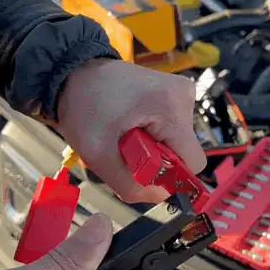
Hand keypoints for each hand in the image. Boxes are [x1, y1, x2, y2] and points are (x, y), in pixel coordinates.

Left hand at [57, 59, 205, 202]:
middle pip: (183, 151)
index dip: (170, 175)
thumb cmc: (83, 107)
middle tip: (126, 146)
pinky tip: (132, 122)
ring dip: (153, 145)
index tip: (143, 169)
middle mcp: (185, 95)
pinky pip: (172, 127)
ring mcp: (182, 91)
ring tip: (126, 131)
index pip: (193, 162)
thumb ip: (130, 185)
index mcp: (171, 107)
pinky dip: (154, 133)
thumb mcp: (98, 154)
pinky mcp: (175, 91)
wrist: (76, 73)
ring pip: (177, 141)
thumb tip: (161, 197)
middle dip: (157, 158)